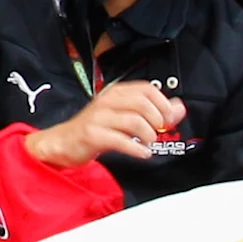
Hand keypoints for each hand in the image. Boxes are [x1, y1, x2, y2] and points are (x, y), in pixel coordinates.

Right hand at [25, 79, 184, 167]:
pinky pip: (121, 140)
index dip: (163, 103)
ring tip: (148, 143)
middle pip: (142, 103)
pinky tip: (142, 153)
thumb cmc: (95, 129)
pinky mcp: (92, 135)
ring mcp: (98, 118)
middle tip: (158, 132)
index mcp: (115, 93)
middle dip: (157, 120)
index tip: (169, 118)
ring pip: (134, 121)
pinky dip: (137, 149)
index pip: (146, 89)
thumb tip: (178, 107)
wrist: (63, 142)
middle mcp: (106, 101)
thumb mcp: (124, 116)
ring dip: (148, 135)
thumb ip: (153, 111)